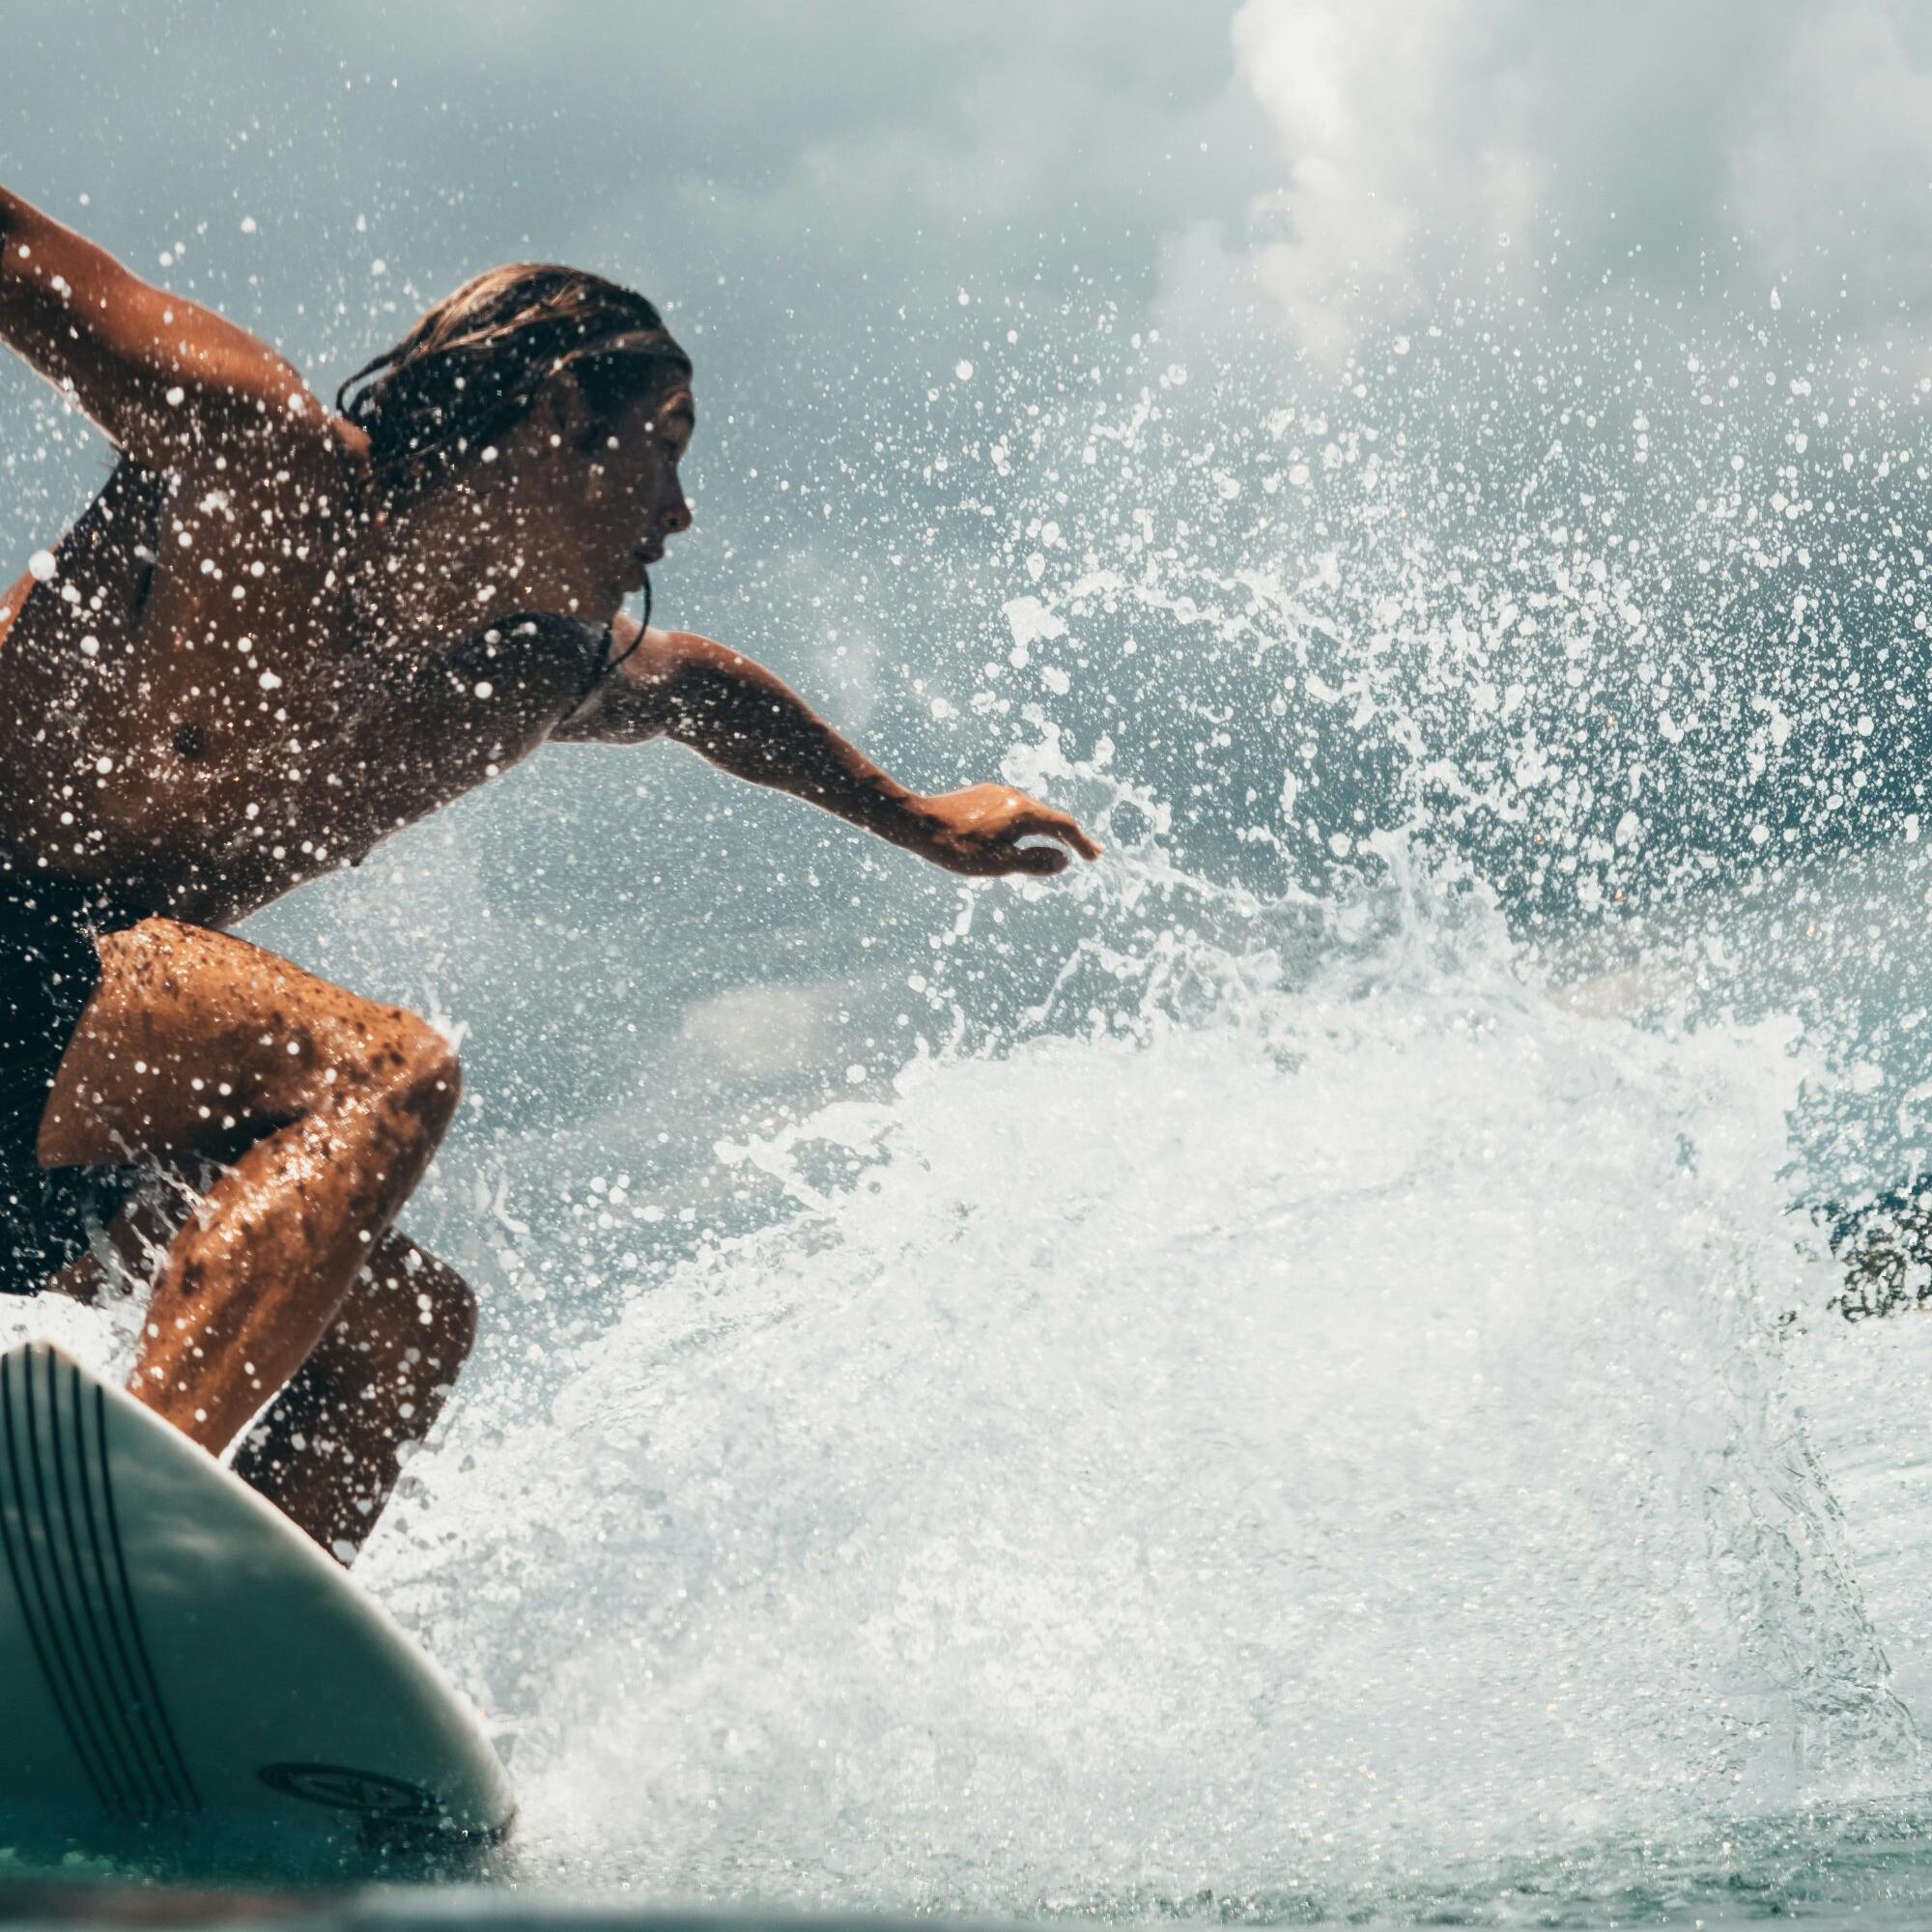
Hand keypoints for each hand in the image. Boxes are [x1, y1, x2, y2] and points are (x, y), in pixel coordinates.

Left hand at [907, 784, 1102, 876]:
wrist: (917, 821)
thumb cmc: (958, 848)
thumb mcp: (999, 863)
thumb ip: (1035, 862)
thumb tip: (1064, 860)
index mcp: (1023, 812)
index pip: (1063, 826)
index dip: (1082, 842)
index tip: (1095, 857)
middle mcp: (1014, 796)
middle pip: (1049, 816)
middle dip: (1069, 836)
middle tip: (1088, 852)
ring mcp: (997, 792)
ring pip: (1030, 811)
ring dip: (1046, 829)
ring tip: (1056, 846)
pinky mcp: (981, 794)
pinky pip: (1012, 809)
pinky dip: (1025, 823)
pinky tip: (1018, 834)